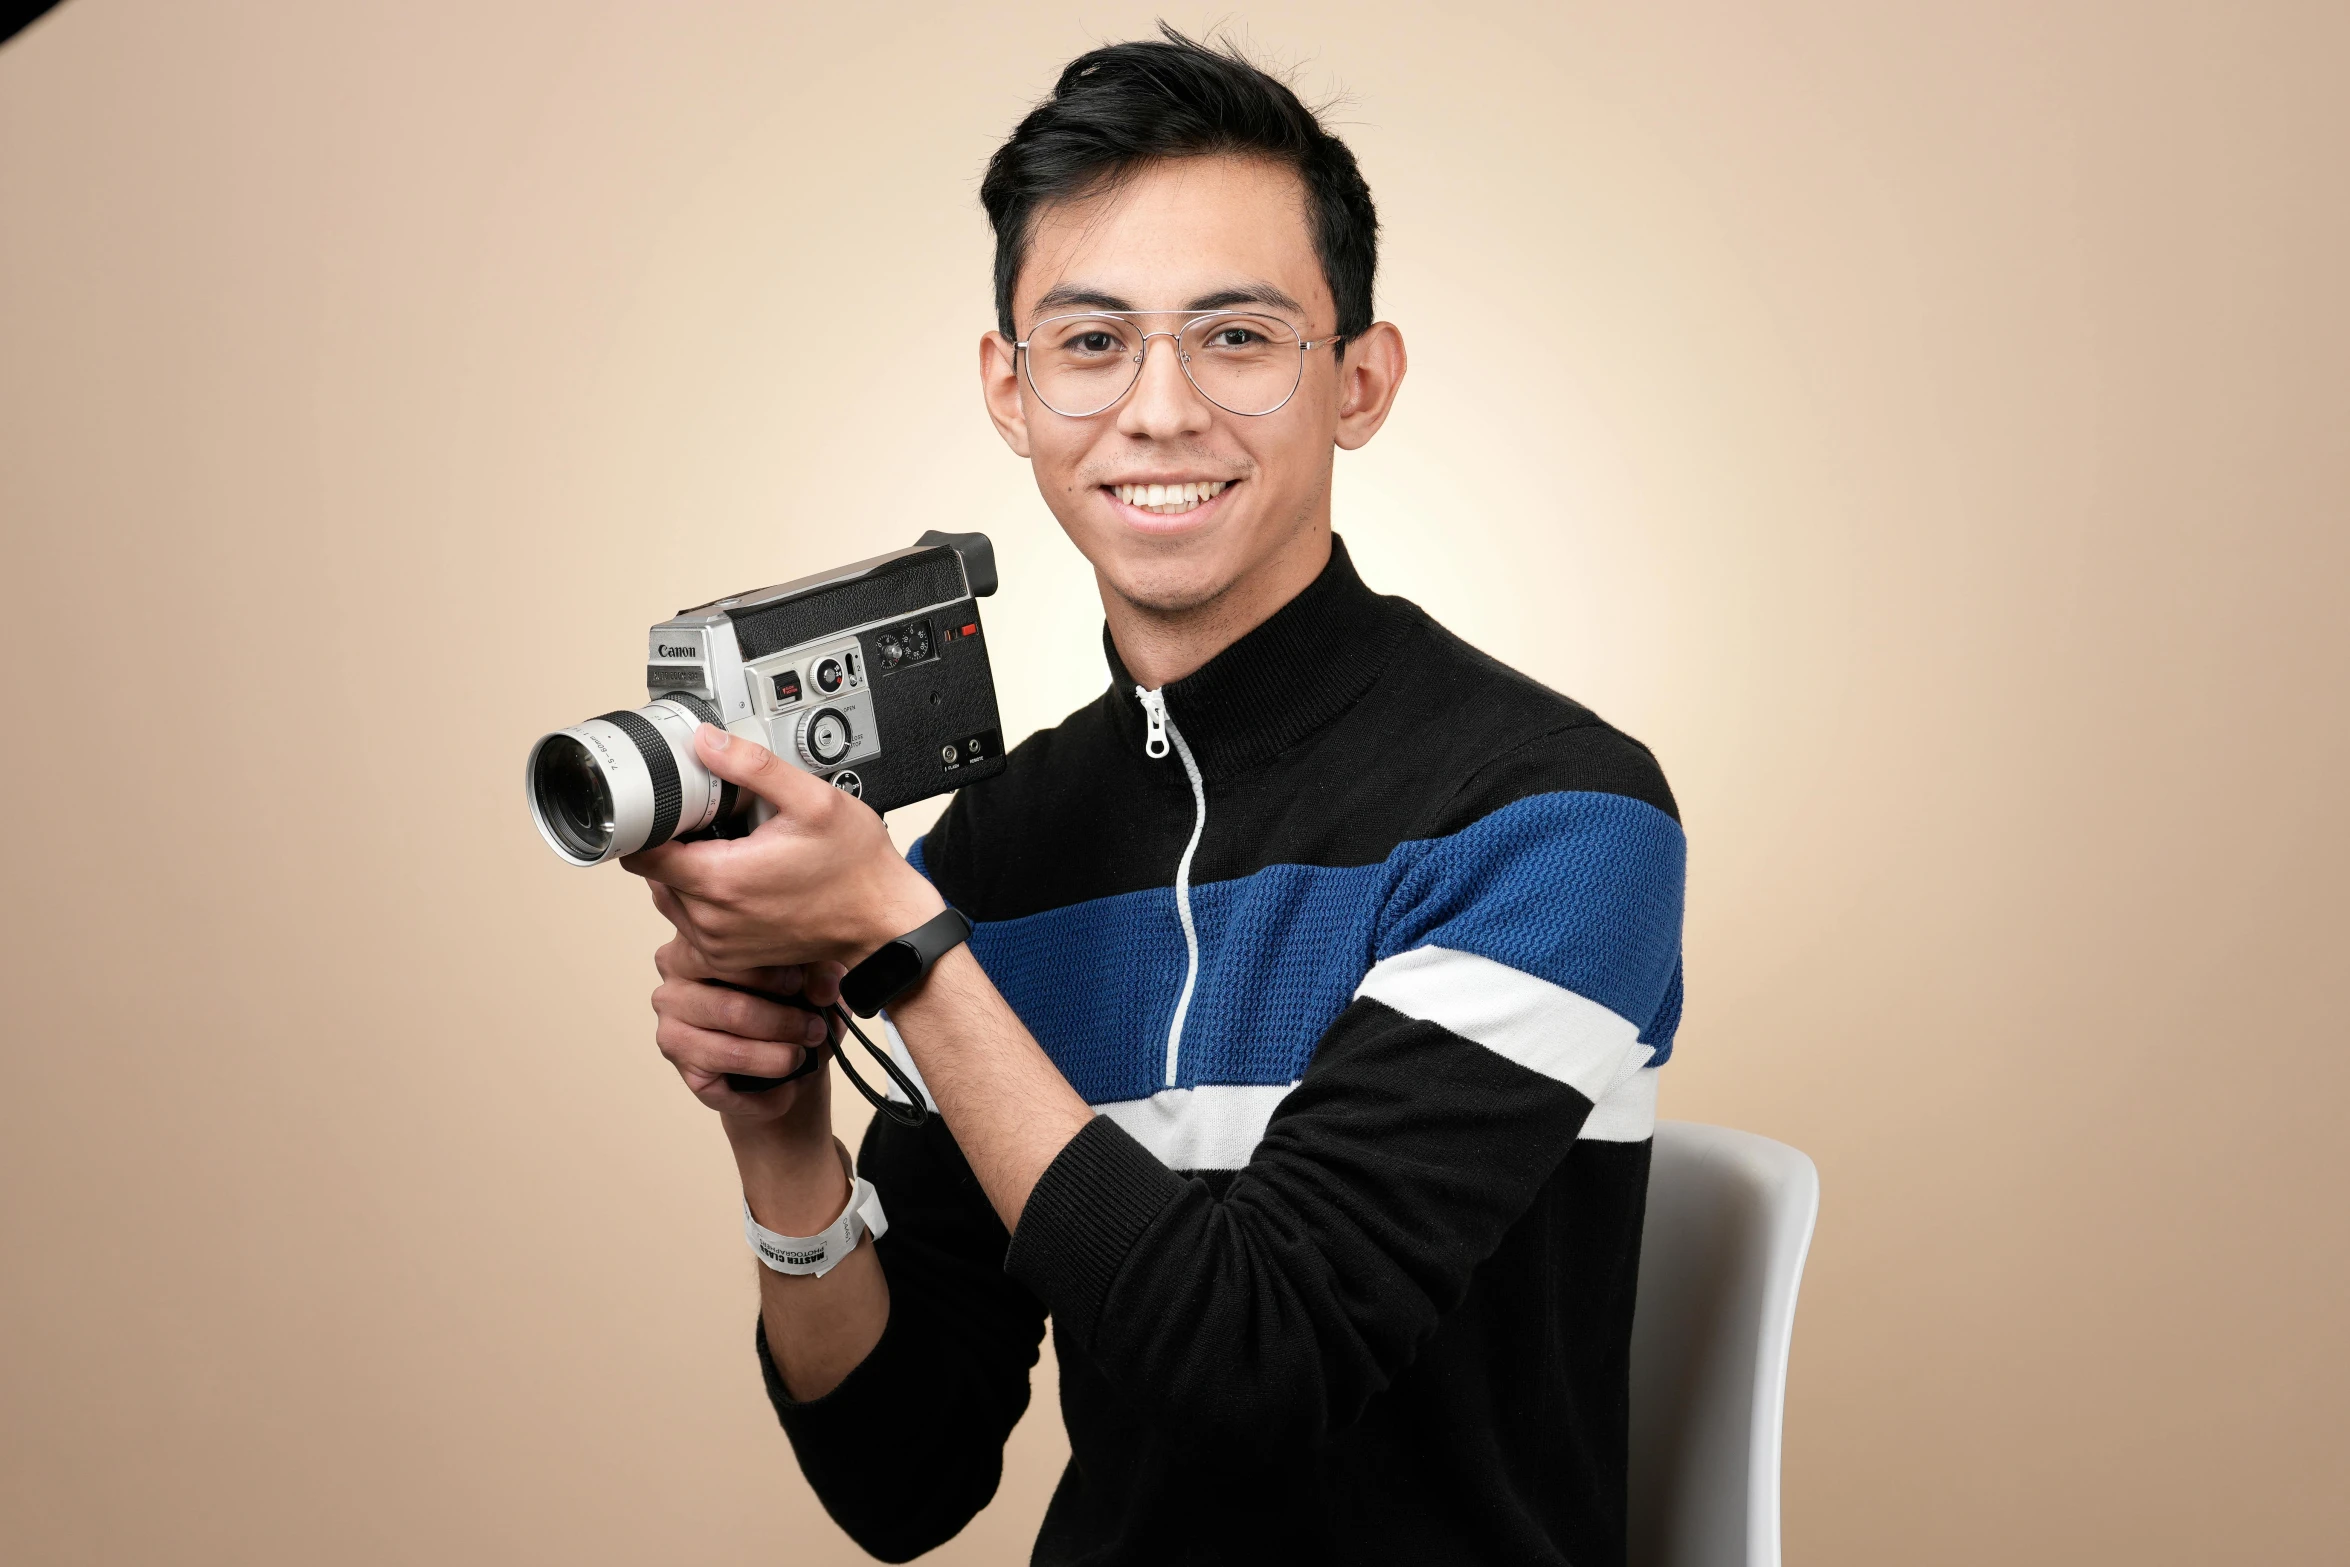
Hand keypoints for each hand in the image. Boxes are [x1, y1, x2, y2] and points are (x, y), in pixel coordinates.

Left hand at [623, 725, 944, 971]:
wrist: (882, 920)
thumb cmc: (856, 868)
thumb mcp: (814, 800)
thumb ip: (754, 766)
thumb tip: (705, 742)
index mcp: (721, 881)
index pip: (642, 854)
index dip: (647, 825)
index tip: (668, 809)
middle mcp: (710, 921)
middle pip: (653, 874)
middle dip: (673, 845)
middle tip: (714, 826)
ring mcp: (717, 945)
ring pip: (669, 899)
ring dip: (686, 874)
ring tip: (731, 853)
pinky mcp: (728, 958)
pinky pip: (690, 924)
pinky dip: (703, 901)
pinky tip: (739, 882)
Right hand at [650, 934, 842, 1123]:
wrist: (783, 1058)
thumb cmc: (790, 1003)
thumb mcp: (812, 977)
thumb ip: (819, 971)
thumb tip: (825, 988)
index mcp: (700, 940)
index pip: (730, 950)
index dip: (776, 970)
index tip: (806, 984)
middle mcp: (674, 980)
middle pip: (733, 1004)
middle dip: (784, 1021)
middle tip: (816, 1029)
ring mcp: (671, 1026)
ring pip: (731, 1046)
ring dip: (777, 1056)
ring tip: (803, 1056)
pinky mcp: (682, 1068)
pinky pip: (726, 1084)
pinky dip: (764, 1090)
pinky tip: (785, 1088)